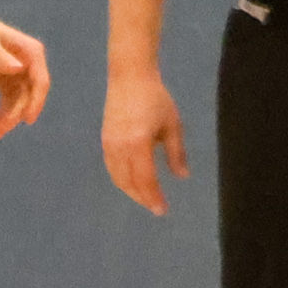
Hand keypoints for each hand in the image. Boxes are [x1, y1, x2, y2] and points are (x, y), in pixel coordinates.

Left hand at [0, 9, 49, 141]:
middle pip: (29, 95)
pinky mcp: (6, 80)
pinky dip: (2, 114)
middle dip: (16, 114)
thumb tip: (17, 69)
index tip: (27, 119)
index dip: (36, 101)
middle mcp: (29, 64)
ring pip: (19, 102)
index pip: (39, 81)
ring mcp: (19, 73)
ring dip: (8, 118)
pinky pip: (8, 101)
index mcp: (31, 52)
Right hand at [105, 71, 188, 211]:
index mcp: (139, 144)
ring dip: (131, 191)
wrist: (129, 77)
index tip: (162, 209)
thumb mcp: (172, 125)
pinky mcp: (105, 140)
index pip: (145, 179)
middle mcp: (120, 147)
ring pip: (118, 177)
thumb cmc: (156, 99)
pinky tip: (132, 181)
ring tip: (145, 197)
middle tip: (156, 207)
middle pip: (129, 182)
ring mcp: (109, 144)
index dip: (153, 197)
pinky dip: (121, 179)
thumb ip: (176, 153)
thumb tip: (182, 177)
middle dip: (142, 198)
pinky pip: (112, 167)